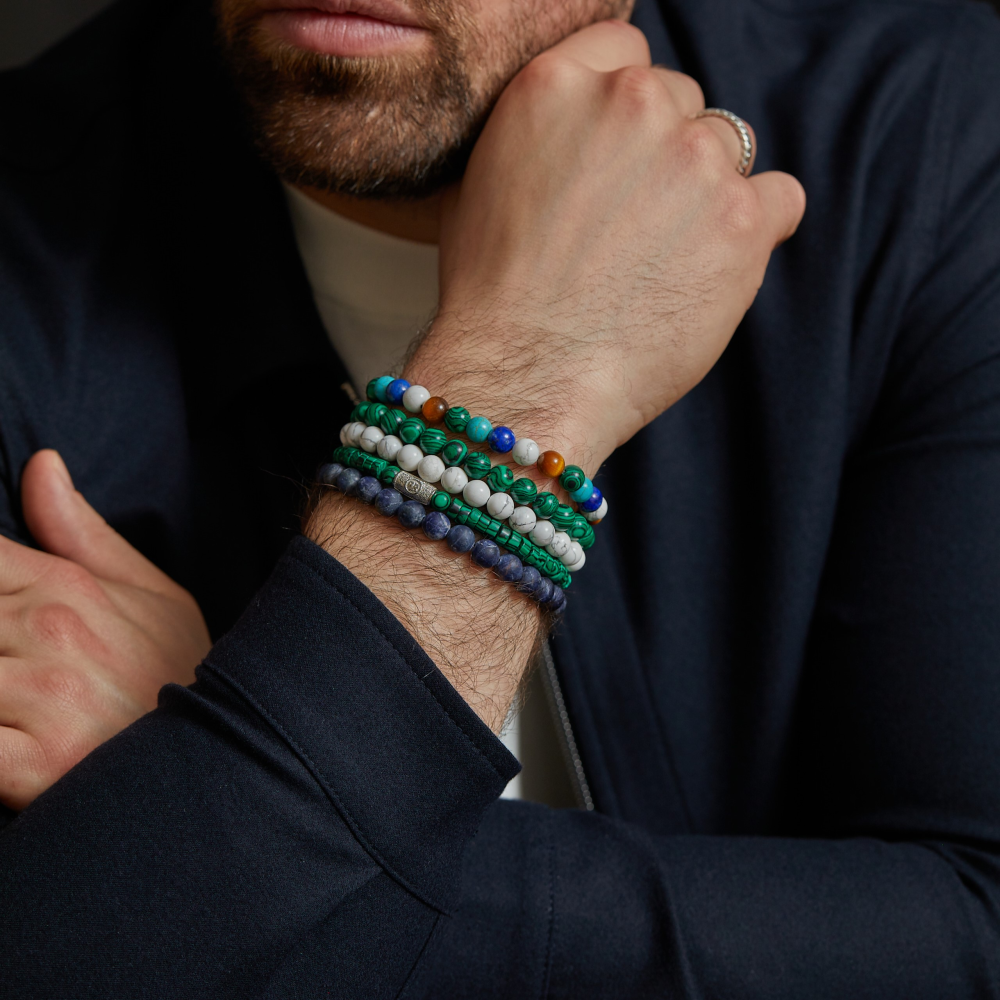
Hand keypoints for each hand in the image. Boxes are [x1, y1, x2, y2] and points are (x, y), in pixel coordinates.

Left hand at [0, 450, 210, 809]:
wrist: (227, 756)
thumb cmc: (179, 673)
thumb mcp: (152, 595)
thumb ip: (79, 532)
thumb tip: (41, 463)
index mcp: (64, 585)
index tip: (1, 614)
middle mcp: (48, 628)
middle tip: (8, 650)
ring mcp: (40, 694)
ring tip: (8, 687)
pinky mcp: (30, 764)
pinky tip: (3, 729)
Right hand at [410, 20, 805, 470]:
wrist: (525, 377)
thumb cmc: (492, 300)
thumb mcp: (477, 187)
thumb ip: (538, 136)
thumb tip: (571, 139)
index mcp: (559, 84)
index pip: (626, 55)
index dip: (627, 109)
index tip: (621, 155)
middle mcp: (632, 104)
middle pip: (681, 101)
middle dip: (666, 154)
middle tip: (636, 225)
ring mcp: (695, 158)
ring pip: (731, 148)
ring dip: (709, 192)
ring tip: (668, 258)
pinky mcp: (744, 218)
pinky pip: (779, 199)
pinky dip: (757, 230)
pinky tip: (714, 268)